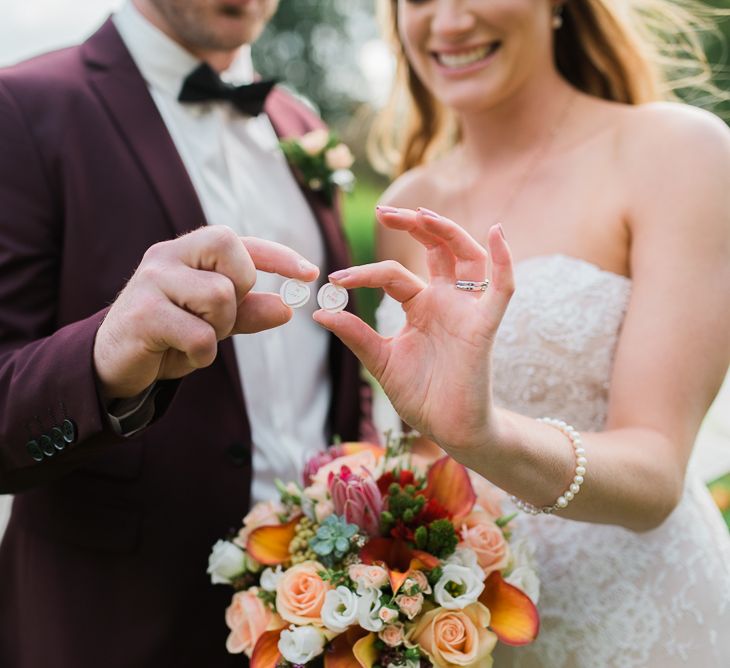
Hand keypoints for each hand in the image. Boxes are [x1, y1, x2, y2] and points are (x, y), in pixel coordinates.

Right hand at [94, 226, 318, 399]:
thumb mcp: (213, 322)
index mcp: (187, 251)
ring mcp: (152, 281)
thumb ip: (247, 313)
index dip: (279, 256)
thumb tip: (286, 308)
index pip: (239, 241)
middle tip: (219, 317)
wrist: (112, 362)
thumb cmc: (168, 334)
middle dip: (240, 291)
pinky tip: (181, 354)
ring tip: (196, 338)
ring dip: (220, 328)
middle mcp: (168, 255)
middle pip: (231, 253)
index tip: (311, 273)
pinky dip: (202, 354)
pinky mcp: (143, 314)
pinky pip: (200, 335)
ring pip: (220, 296)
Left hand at [313, 207, 513, 456]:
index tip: (334, 280)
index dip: (364, 273)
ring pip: (467, 257)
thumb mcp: (380, 360)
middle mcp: (445, 301)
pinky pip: (502, 287)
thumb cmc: (420, 395)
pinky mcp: (485, 325)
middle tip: (383, 212)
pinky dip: (504, 260)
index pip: (393, 274)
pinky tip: (497, 233)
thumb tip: (319, 314)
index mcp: (421, 306)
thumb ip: (355, 334)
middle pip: (436, 249)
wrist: (448, 428)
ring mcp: (467, 310)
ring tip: (423, 214)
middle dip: (413, 225)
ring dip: (448, 231)